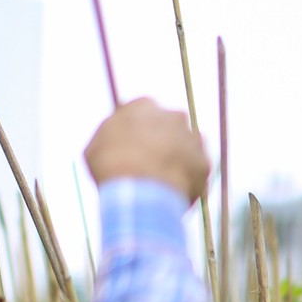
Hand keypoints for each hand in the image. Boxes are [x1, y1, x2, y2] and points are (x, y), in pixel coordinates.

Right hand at [84, 98, 209, 203]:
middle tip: (150, 167)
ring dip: (177, 163)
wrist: (139, 191)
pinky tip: (171, 195)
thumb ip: (111, 137)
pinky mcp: (205, 163)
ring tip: (160, 185)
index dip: (139, 132)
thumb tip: (116, 139)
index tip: (134, 147)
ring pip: (186, 150)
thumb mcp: (96, 147)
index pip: (144, 113)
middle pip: (169, 129)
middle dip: (162, 145)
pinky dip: (187, 183)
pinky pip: (195, 173)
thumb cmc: (111, 168)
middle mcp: (173, 116)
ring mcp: (193, 138)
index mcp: (144, 106)